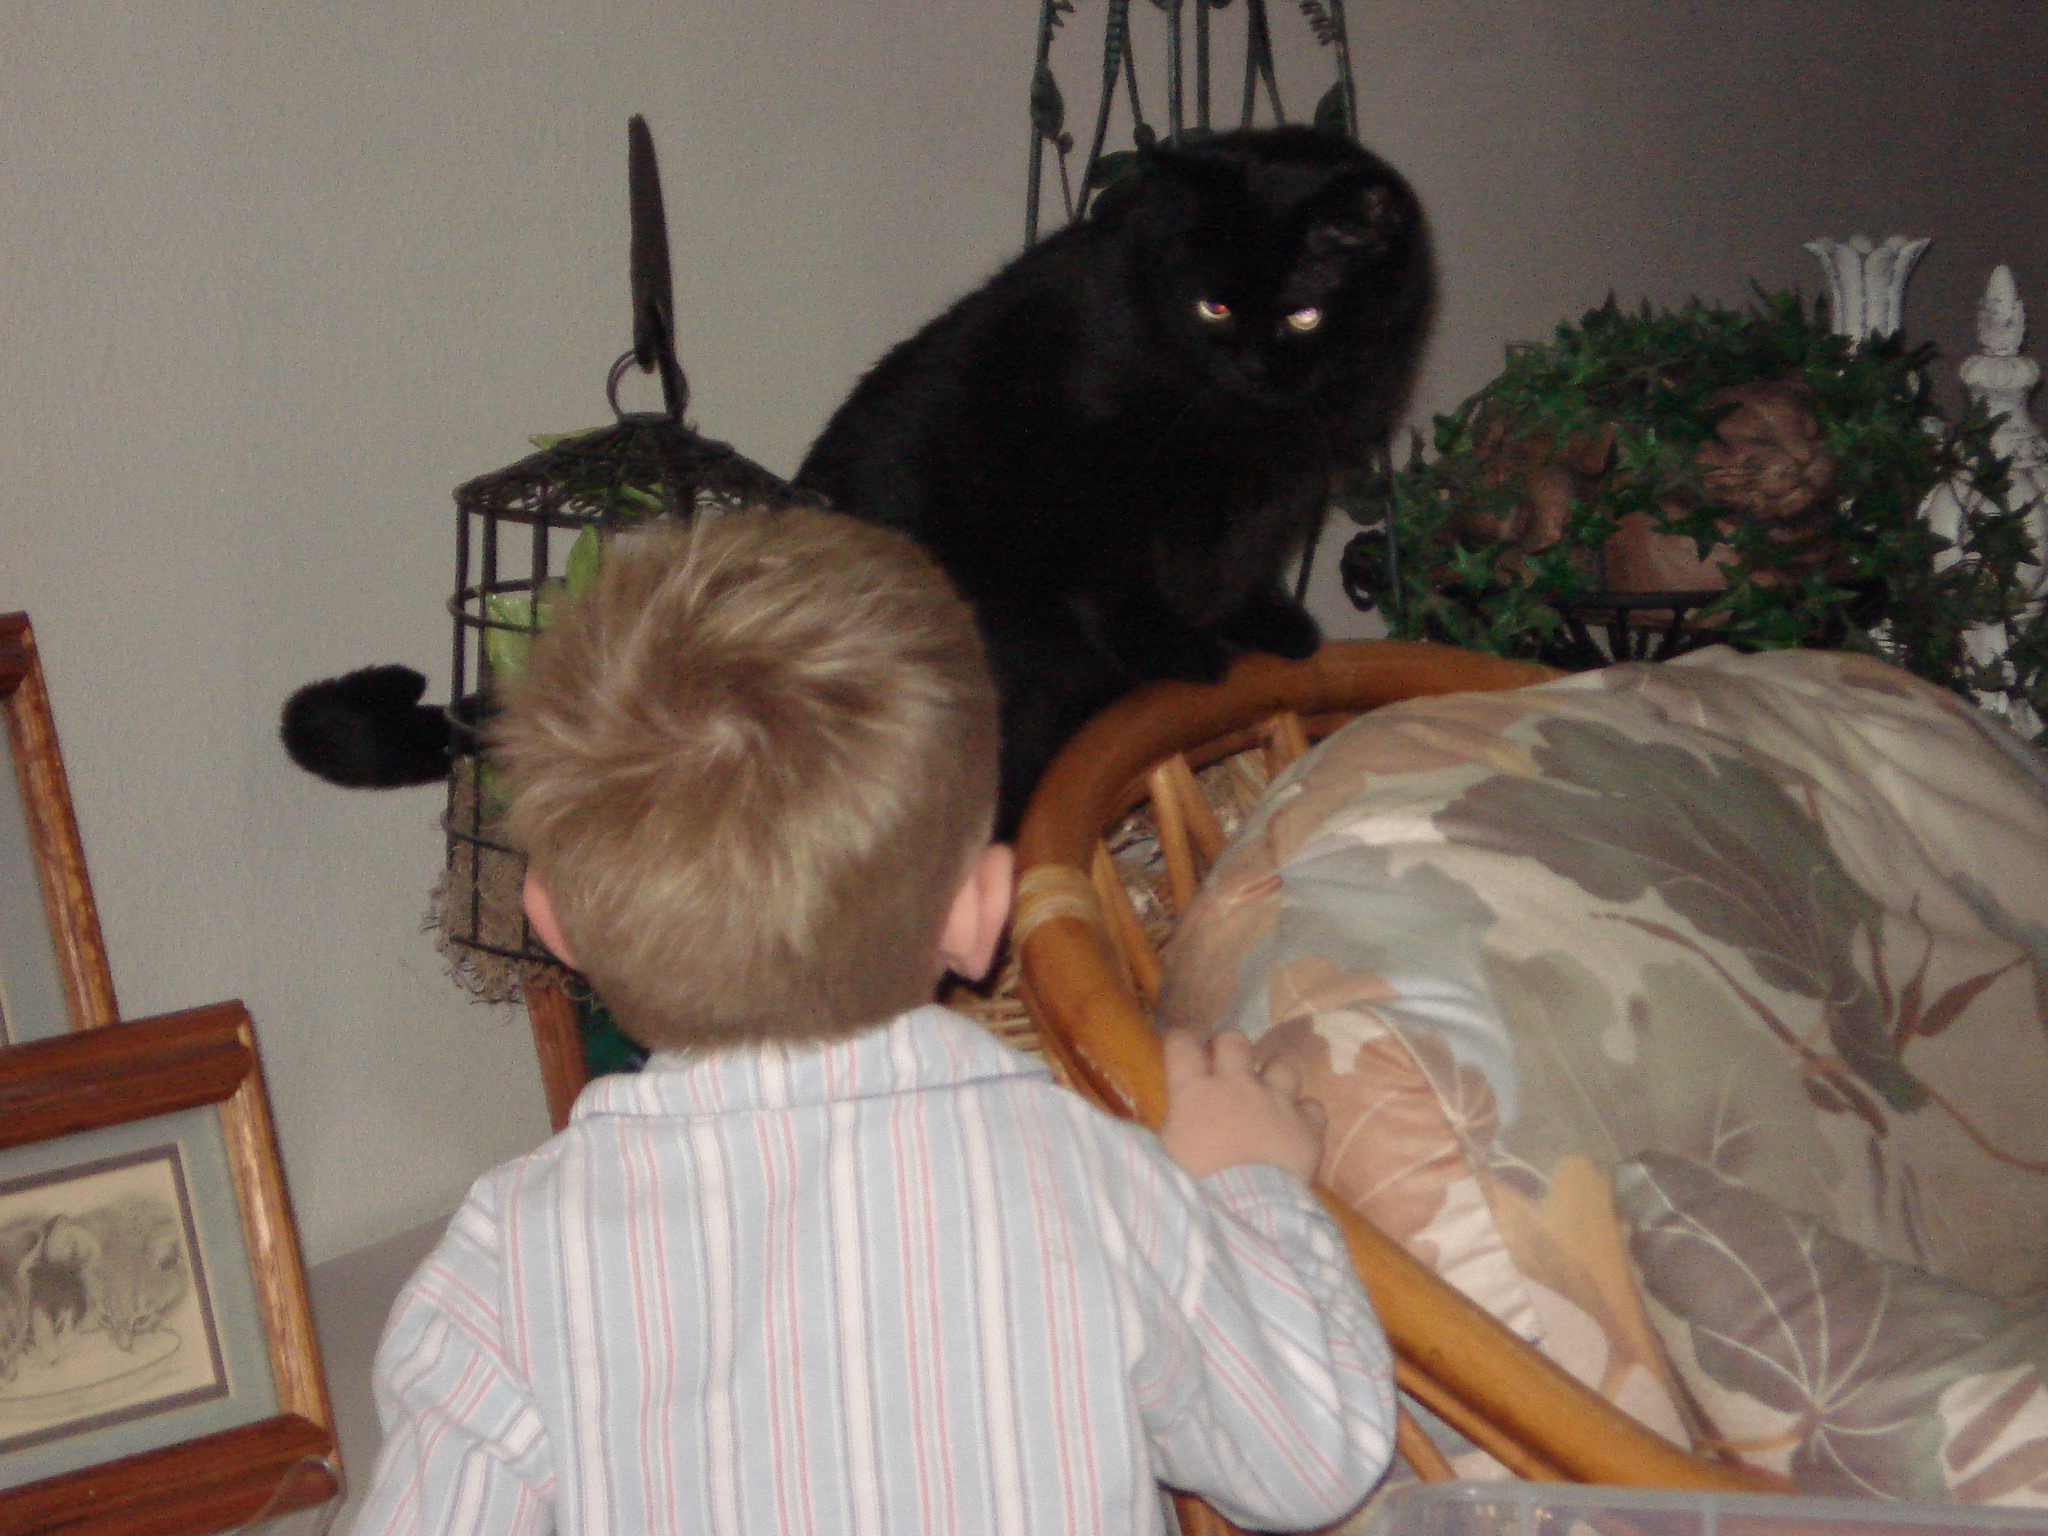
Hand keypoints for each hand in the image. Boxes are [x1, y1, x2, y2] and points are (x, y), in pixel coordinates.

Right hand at [1159, 1029, 1325, 1184]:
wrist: (1244, 1212)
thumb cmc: (1193, 1186)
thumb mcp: (1165, 1155)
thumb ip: (1168, 1130)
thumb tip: (1153, 1131)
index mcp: (1194, 1092)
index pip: (1182, 1044)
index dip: (1181, 1041)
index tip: (1182, 1047)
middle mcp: (1237, 1085)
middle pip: (1234, 1040)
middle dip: (1229, 1048)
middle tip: (1226, 1066)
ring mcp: (1276, 1102)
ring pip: (1282, 1065)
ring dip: (1274, 1077)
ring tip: (1270, 1093)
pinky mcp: (1307, 1126)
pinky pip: (1312, 1106)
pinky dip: (1305, 1115)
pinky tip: (1297, 1127)